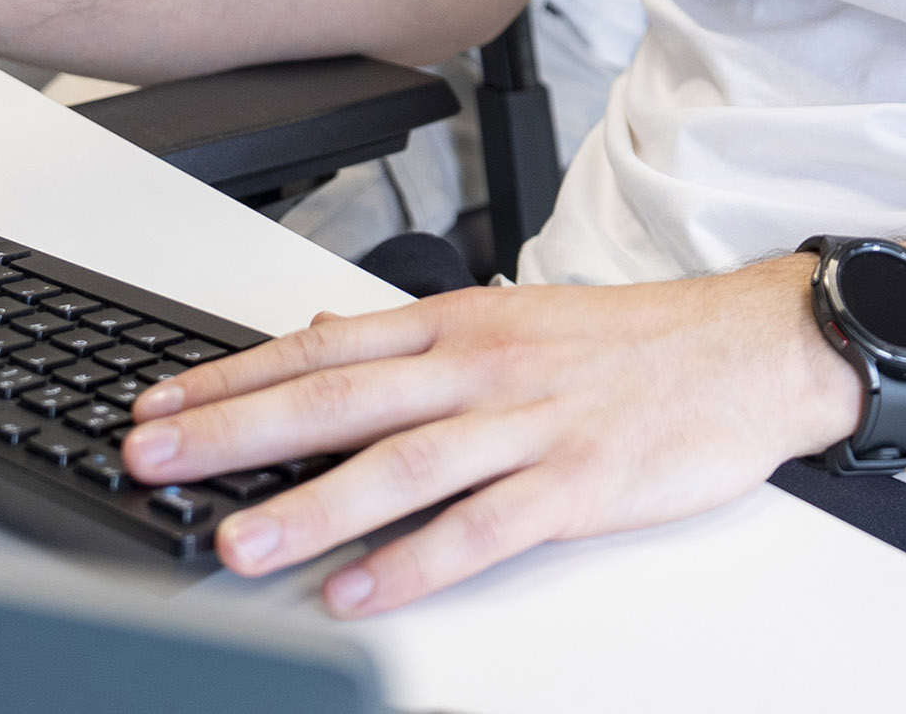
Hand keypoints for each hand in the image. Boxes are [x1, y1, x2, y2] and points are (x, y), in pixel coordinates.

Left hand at [120, 260, 862, 614]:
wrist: (752, 348)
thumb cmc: (636, 342)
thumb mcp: (516, 314)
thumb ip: (417, 334)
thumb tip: (320, 333)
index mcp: (461, 323)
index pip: (321, 347)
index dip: (232, 375)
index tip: (159, 402)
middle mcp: (481, 366)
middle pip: (337, 400)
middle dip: (235, 434)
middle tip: (153, 462)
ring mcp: (528, 424)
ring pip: (398, 466)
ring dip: (309, 507)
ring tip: (236, 543)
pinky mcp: (576, 483)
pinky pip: (481, 528)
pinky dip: (415, 563)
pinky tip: (359, 591)